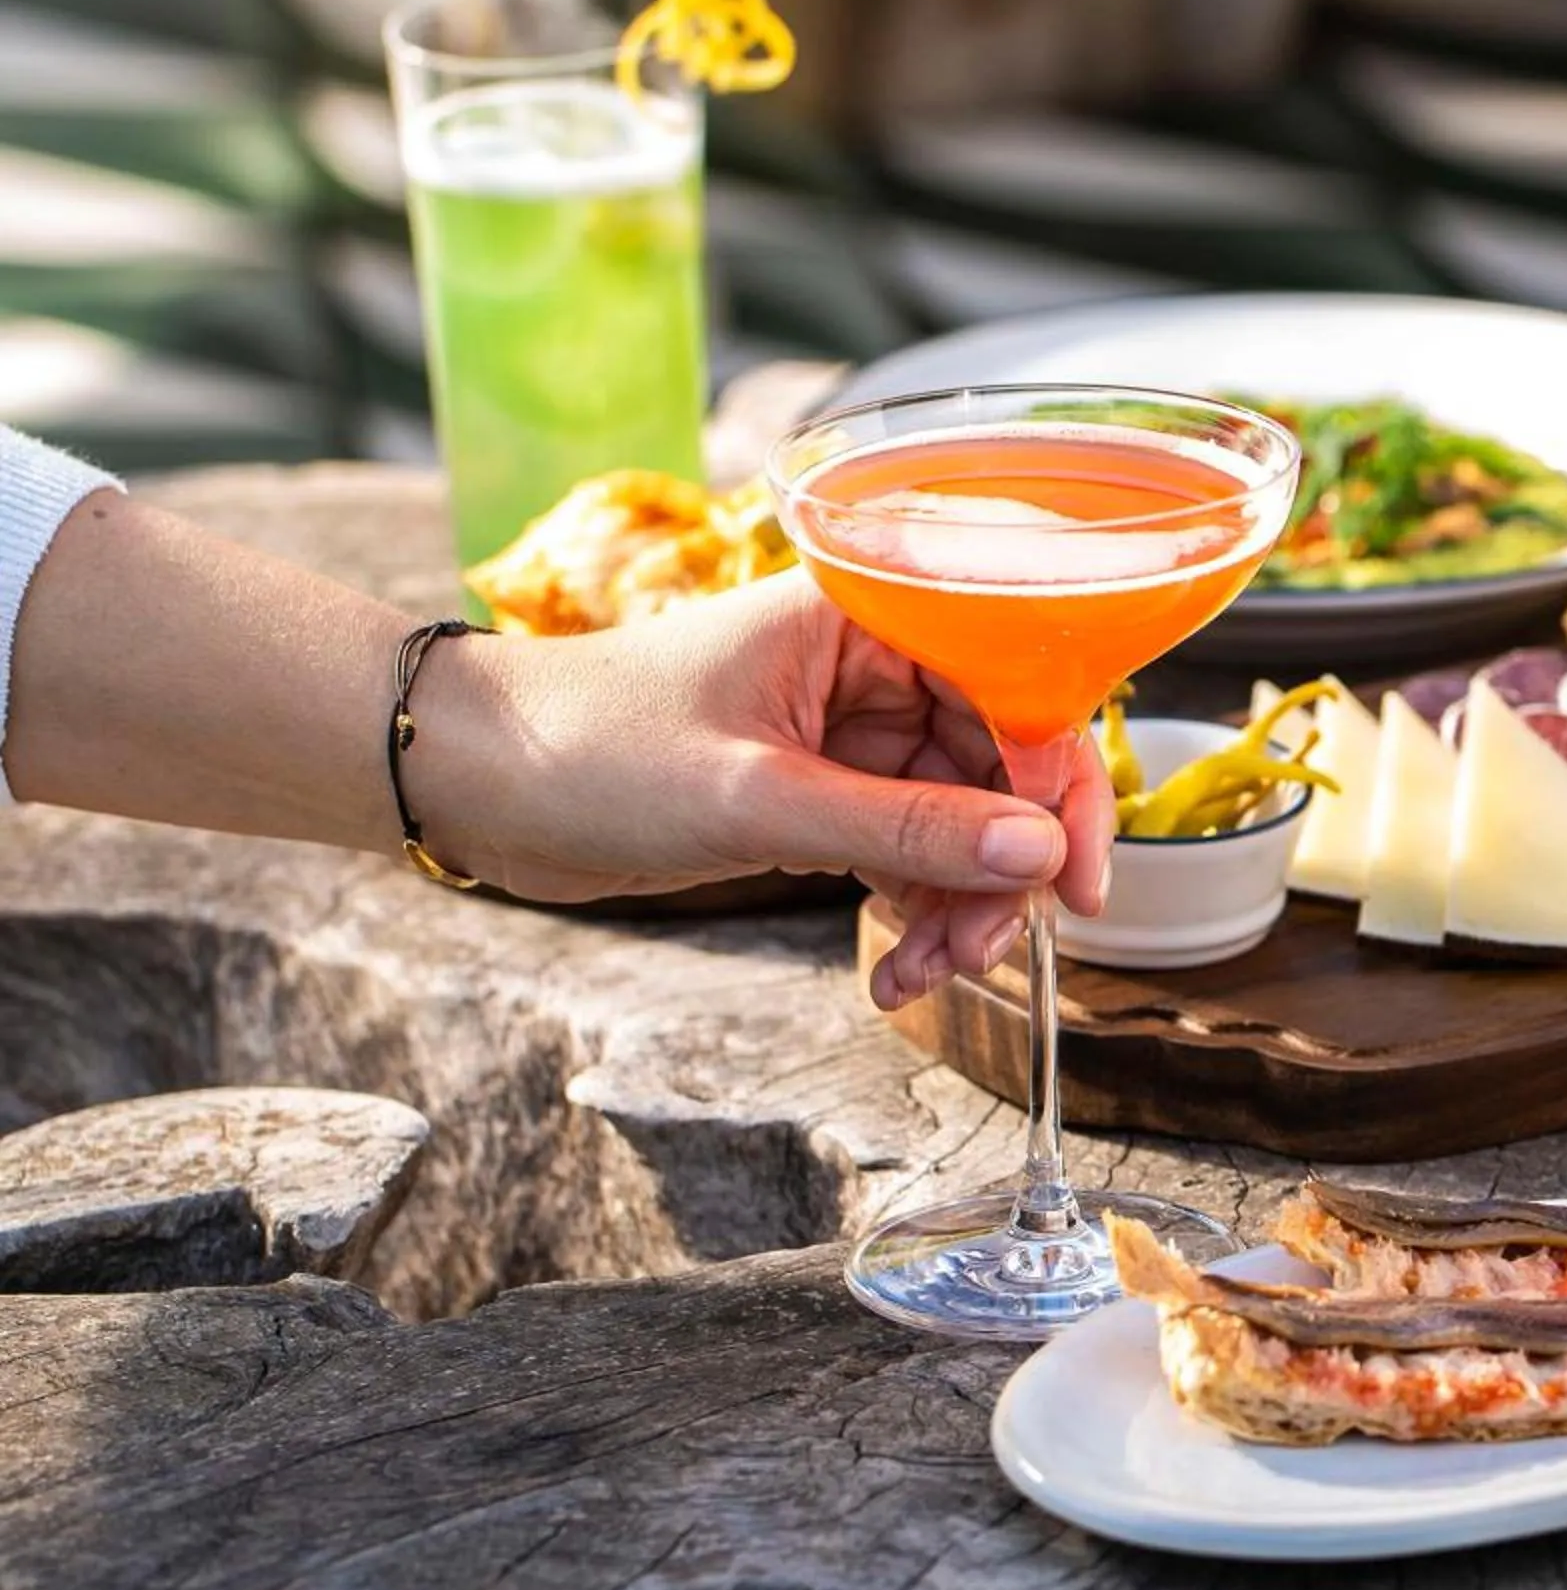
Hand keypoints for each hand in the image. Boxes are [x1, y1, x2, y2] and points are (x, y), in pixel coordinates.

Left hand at [419, 571, 1112, 1009]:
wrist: (471, 780)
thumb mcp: (756, 797)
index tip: (1072, 883)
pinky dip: (912, 912)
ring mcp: (851, 730)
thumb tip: (1036, 852)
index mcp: (868, 614)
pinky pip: (910, 850)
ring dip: (957, 906)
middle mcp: (875, 662)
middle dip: (1002, 867)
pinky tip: (888, 970)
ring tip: (919, 975)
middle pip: (1004, 763)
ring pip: (963, 820)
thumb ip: (906, 827)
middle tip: (982, 951)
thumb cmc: (588, 748)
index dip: (1060, 784)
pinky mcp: (823, 789)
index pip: (1018, 684)